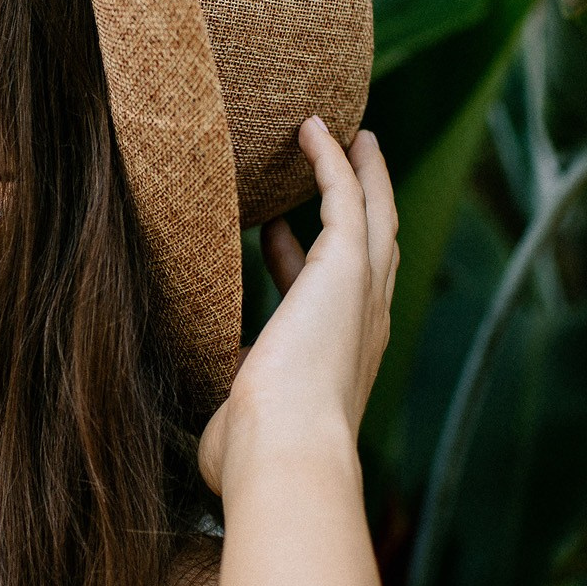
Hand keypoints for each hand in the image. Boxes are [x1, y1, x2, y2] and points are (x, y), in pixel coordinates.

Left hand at [197, 119, 397, 494]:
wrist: (284, 452)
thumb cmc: (255, 455)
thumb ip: (227, 408)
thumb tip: (212, 417)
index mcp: (340, 363)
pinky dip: (333, 161)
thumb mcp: (236, 423)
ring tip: (346, 136)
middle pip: (375, 248)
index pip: (329, 300)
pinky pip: (347, 196)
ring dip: (362, 173)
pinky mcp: (347, 268)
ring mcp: (361, 295)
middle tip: (348, 165)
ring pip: (373, 215)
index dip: (301, 261)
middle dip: (363, 205)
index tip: (275, 233)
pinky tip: (312, 130)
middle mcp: (363, 326)